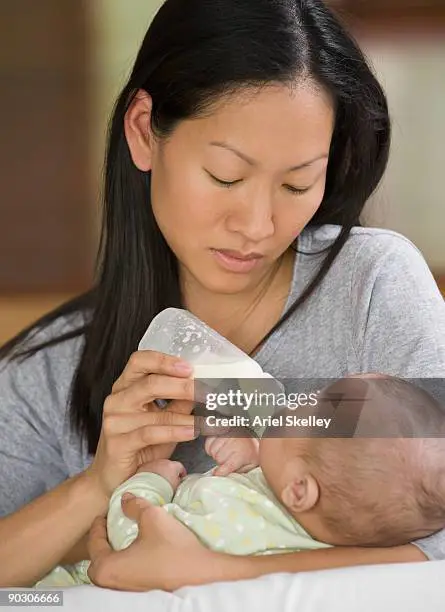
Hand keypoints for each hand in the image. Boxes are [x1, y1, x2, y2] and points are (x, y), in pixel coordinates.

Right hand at [84, 350, 197, 500]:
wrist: (112, 479)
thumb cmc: (141, 445)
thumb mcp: (163, 418)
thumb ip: (179, 402)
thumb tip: (205, 386)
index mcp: (125, 387)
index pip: (139, 361)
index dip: (164, 360)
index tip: (189, 367)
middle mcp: (116, 400)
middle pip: (149, 382)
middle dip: (181, 385)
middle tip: (205, 390)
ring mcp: (114, 422)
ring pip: (154, 412)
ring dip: (185, 414)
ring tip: (206, 416)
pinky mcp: (117, 444)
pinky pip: (150, 433)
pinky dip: (175, 431)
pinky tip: (192, 432)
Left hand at [87, 494, 221, 590]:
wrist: (201, 573)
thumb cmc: (172, 548)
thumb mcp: (152, 517)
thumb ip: (134, 505)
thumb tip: (125, 498)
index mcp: (107, 568)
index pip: (94, 543)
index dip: (98, 525)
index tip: (104, 513)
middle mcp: (112, 584)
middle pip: (99, 560)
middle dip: (103, 542)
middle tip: (113, 525)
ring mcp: (126, 591)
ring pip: (113, 569)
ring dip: (116, 552)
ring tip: (127, 536)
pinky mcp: (141, 594)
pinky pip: (125, 575)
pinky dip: (127, 562)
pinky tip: (141, 550)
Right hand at [205, 436, 259, 475]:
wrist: (252, 436)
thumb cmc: (251, 451)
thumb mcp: (251, 465)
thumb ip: (240, 472)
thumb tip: (227, 477)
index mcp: (242, 453)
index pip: (227, 466)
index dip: (220, 472)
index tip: (218, 473)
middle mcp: (234, 443)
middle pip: (218, 459)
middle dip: (221, 462)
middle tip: (227, 460)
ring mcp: (226, 436)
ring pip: (212, 450)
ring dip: (216, 454)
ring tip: (224, 453)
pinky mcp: (220, 432)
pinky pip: (209, 443)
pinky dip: (211, 447)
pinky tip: (219, 447)